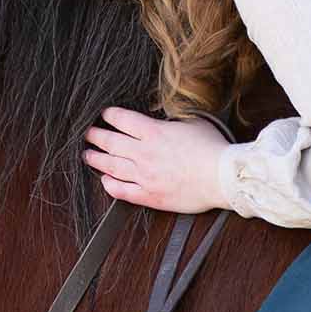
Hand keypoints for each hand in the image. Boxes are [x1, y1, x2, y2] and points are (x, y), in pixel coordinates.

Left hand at [83, 107, 228, 213]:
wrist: (223, 177)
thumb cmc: (213, 149)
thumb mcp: (193, 121)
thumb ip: (174, 119)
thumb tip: (166, 115)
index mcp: (154, 132)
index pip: (122, 119)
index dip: (109, 115)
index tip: (104, 115)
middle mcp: (144, 153)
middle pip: (110, 142)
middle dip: (95, 136)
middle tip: (87, 134)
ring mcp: (145, 176)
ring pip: (111, 166)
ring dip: (96, 159)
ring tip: (87, 155)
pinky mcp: (150, 196)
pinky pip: (122, 191)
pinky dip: (110, 185)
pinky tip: (105, 180)